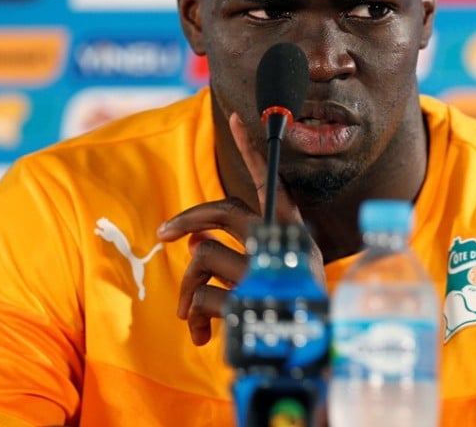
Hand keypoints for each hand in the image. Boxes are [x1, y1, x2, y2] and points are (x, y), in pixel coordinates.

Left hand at [157, 112, 325, 345]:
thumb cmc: (289, 312)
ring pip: (203, 255)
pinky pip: (200, 295)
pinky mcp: (247, 297)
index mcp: (292, 233)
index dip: (251, 149)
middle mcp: (281, 243)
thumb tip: (194, 243)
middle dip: (187, 218)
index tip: (237, 117)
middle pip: (223, 210)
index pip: (268, 182)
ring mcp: (264, 268)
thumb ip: (238, 252)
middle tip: (163, 233)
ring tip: (189, 315)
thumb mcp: (270, 275)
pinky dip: (194, 316)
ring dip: (187, 288)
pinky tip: (204, 334)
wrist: (312, 357)